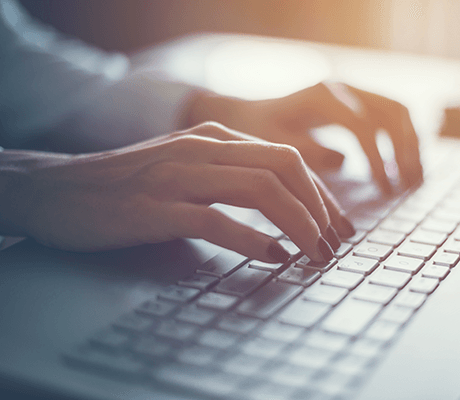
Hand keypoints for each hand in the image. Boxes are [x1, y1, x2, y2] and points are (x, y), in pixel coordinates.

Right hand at [0, 123, 354, 260]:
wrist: (60, 189)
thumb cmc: (131, 183)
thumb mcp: (188, 164)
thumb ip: (231, 173)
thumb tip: (284, 201)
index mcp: (216, 138)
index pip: (287, 160)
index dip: (320, 195)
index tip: (336, 227)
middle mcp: (203, 149)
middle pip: (284, 168)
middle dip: (320, 209)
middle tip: (334, 244)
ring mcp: (179, 176)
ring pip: (260, 190)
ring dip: (299, 224)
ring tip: (314, 254)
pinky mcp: (156, 208)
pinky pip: (216, 221)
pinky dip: (253, 240)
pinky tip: (273, 256)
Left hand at [186, 82, 422, 193]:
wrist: (248, 115)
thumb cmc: (257, 133)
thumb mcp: (275, 145)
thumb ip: (307, 152)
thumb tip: (344, 161)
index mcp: (322, 96)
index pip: (363, 125)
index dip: (379, 159)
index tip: (386, 190)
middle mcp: (343, 87)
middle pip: (392, 112)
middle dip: (406, 150)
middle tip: (410, 186)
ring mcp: (353, 92)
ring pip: (398, 112)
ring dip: (411, 145)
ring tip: (415, 181)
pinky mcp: (357, 102)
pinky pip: (391, 117)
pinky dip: (404, 140)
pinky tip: (406, 167)